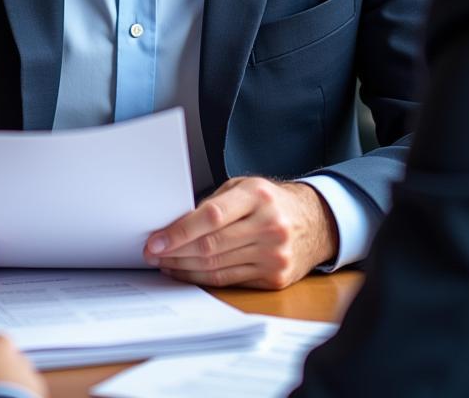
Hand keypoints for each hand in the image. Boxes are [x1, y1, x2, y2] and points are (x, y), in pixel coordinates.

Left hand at [143, 177, 337, 289]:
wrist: (315, 221)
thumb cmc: (271, 201)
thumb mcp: (244, 187)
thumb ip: (214, 204)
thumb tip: (175, 225)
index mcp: (258, 196)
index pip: (212, 216)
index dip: (180, 231)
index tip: (156, 240)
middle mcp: (269, 225)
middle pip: (211, 245)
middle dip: (175, 252)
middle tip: (152, 253)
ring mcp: (274, 254)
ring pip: (217, 266)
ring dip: (184, 267)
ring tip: (164, 262)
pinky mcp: (274, 277)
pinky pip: (229, 280)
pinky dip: (202, 278)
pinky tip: (186, 272)